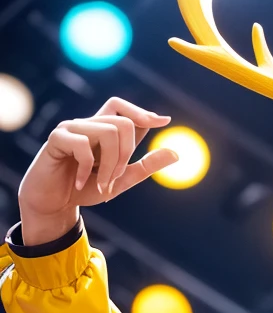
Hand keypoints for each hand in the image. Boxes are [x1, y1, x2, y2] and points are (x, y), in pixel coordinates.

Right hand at [18, 97, 178, 245]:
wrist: (56, 202)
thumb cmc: (86, 188)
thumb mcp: (122, 179)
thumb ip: (146, 166)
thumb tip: (176, 153)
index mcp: (103, 131)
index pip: (123, 109)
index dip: (142, 113)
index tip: (163, 121)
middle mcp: (88, 125)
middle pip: (124, 123)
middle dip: (128, 155)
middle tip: (116, 177)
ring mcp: (71, 129)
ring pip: (108, 133)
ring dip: (110, 166)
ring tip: (101, 183)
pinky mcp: (56, 138)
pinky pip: (83, 145)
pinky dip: (86, 169)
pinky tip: (79, 181)